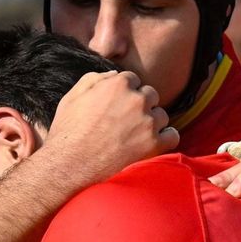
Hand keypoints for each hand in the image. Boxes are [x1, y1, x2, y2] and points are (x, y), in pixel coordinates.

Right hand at [44, 70, 177, 187]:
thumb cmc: (68, 132)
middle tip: (125, 123)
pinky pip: (173, 136)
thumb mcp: (72, 97)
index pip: (133, 80)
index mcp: (118, 84)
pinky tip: (152, 145)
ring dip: (151, 124)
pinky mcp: (154, 144)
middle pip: (150, 96)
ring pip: (161, 116)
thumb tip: (114, 74)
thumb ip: (94, 79)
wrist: (69, 167)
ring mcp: (147, 122)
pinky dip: (165, 140)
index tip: (117, 107)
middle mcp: (137, 100)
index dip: (125, 93)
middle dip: (140, 106)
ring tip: (133, 137)